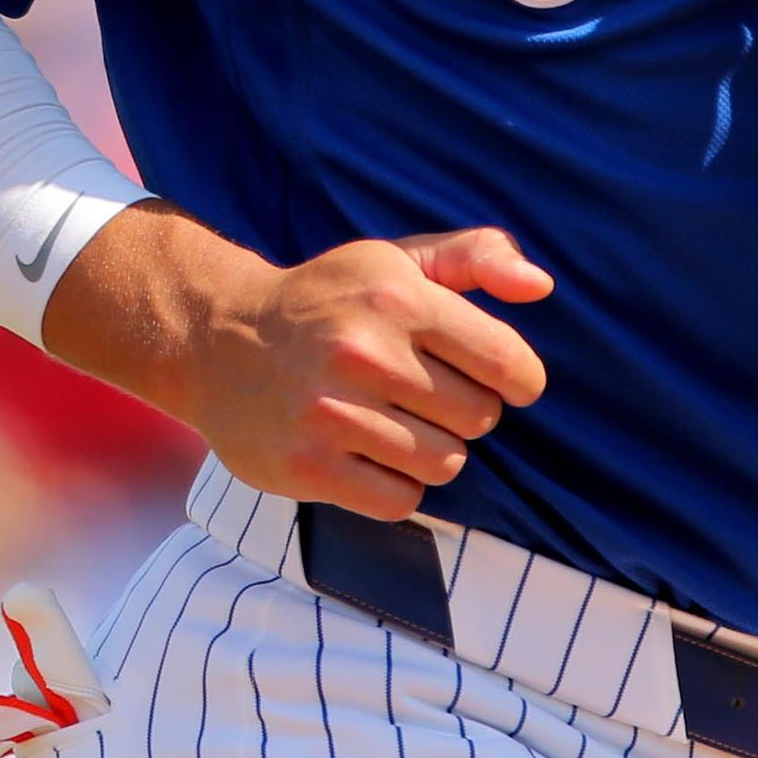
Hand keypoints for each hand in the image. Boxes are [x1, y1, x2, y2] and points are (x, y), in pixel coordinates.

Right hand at [41, 206, 553, 520]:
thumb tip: (541, 284)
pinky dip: (396, 485)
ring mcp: (332, 414)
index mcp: (397, 298)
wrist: (216, 339)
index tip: (496, 377)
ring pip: (444, 463)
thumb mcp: (395, 261)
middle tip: (420, 394)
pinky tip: (366, 454)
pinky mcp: (307, 467)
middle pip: (479, 419)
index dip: (516, 378)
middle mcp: (364, 353)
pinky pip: (400, 501)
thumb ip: (476, 257)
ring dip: (432, 451)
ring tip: (394, 424)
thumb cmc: (327, 300)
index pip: (506, 362)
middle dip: (463, 411)